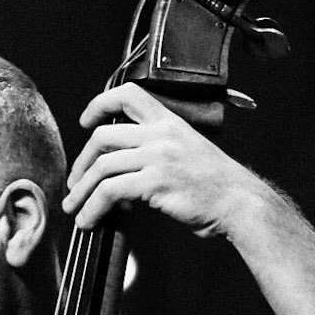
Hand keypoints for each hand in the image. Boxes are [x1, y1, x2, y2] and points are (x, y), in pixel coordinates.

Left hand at [64, 82, 261, 237]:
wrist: (240, 202)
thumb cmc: (216, 186)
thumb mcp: (187, 152)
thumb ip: (157, 152)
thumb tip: (125, 170)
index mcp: (169, 122)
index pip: (128, 95)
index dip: (99, 104)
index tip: (85, 121)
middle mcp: (161, 134)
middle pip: (103, 136)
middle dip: (82, 162)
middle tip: (75, 183)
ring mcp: (158, 156)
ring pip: (102, 166)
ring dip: (82, 190)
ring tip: (74, 207)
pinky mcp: (155, 181)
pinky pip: (110, 191)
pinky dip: (93, 207)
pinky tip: (89, 220)